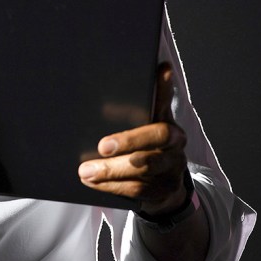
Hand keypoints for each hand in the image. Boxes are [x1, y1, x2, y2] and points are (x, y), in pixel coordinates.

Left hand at [78, 63, 187, 213]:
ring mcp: (172, 168)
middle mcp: (175, 143)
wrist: (162, 188)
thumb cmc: (141, 151)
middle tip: (102, 146)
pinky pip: (138, 190)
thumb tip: (106, 98)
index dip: (164, 86)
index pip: (165, 101)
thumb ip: (128, 114)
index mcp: (166, 121)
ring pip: (144, 167)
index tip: (162, 69)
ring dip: (112, 170)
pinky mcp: (164, 191)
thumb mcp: (137, 129)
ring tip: (85, 171)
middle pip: (157, 136)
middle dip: (129, 140)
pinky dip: (113, 187)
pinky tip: (93, 183)